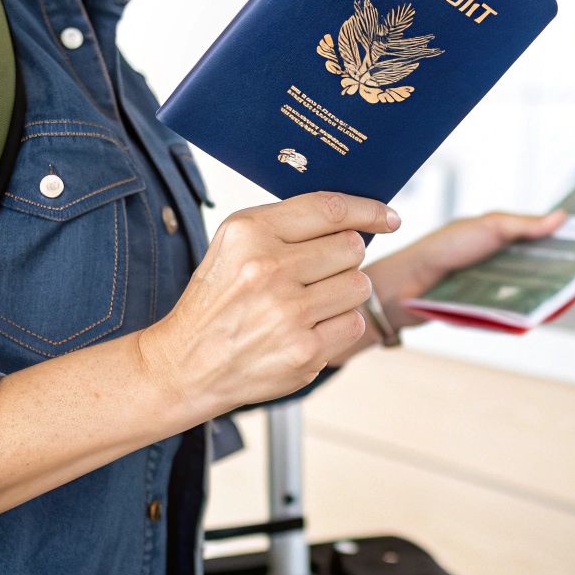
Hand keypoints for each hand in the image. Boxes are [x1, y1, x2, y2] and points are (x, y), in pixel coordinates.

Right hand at [137, 191, 401, 418]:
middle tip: (314, 276)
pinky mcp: (305, 351)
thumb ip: (287, 225)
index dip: (368, 210)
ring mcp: (288, 313)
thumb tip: (356, 217)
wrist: (185, 365)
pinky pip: (355, 322)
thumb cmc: (218, 301)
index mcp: (250, 233)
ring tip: (309, 303)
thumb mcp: (234, 246)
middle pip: (352, 248)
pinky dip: (340, 325)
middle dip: (342, 260)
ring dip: (344, 293)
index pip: (330, 210)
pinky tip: (308, 329)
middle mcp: (268, 269)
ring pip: (360, 285)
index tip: (389, 217)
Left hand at [367, 209, 566, 329]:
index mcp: (507, 236)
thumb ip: (524, 225)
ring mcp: (501, 286)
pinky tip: (549, 303)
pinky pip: (521, 306)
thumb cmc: (444, 249)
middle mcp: (507, 262)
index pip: (547, 233)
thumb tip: (562, 218)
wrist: (406, 287)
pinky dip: (535, 304)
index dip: (571, 234)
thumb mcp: (487, 228)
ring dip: (554, 285)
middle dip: (569, 262)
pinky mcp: (494, 309)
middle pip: (548, 262)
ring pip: (537, 286)